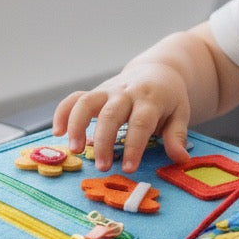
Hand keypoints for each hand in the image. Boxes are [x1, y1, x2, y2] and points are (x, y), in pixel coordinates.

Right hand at [52, 59, 190, 172]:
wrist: (158, 70)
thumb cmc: (170, 98)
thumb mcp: (180, 113)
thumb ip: (177, 135)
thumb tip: (180, 159)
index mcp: (151, 99)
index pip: (141, 122)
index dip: (134, 146)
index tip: (128, 168)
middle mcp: (127, 92)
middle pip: (111, 114)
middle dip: (104, 141)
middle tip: (102, 167)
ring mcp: (108, 90)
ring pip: (87, 102)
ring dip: (77, 125)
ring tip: (76, 150)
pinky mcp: (96, 91)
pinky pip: (74, 98)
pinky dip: (62, 112)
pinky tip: (57, 132)